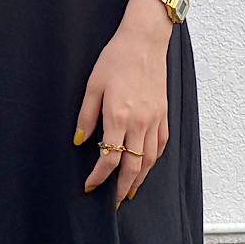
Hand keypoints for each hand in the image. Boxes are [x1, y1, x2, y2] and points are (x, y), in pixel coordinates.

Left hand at [74, 0, 172, 206]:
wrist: (145, 41)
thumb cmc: (115, 59)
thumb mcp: (92, 84)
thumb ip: (86, 115)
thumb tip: (81, 141)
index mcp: (118, 116)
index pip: (109, 158)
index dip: (99, 176)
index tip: (90, 185)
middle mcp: (139, 122)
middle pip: (133, 166)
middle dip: (122, 188)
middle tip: (114, 202)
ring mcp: (155, 119)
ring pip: (150, 160)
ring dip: (140, 179)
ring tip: (130, 191)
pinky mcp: (163, 114)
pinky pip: (161, 145)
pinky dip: (153, 161)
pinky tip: (146, 166)